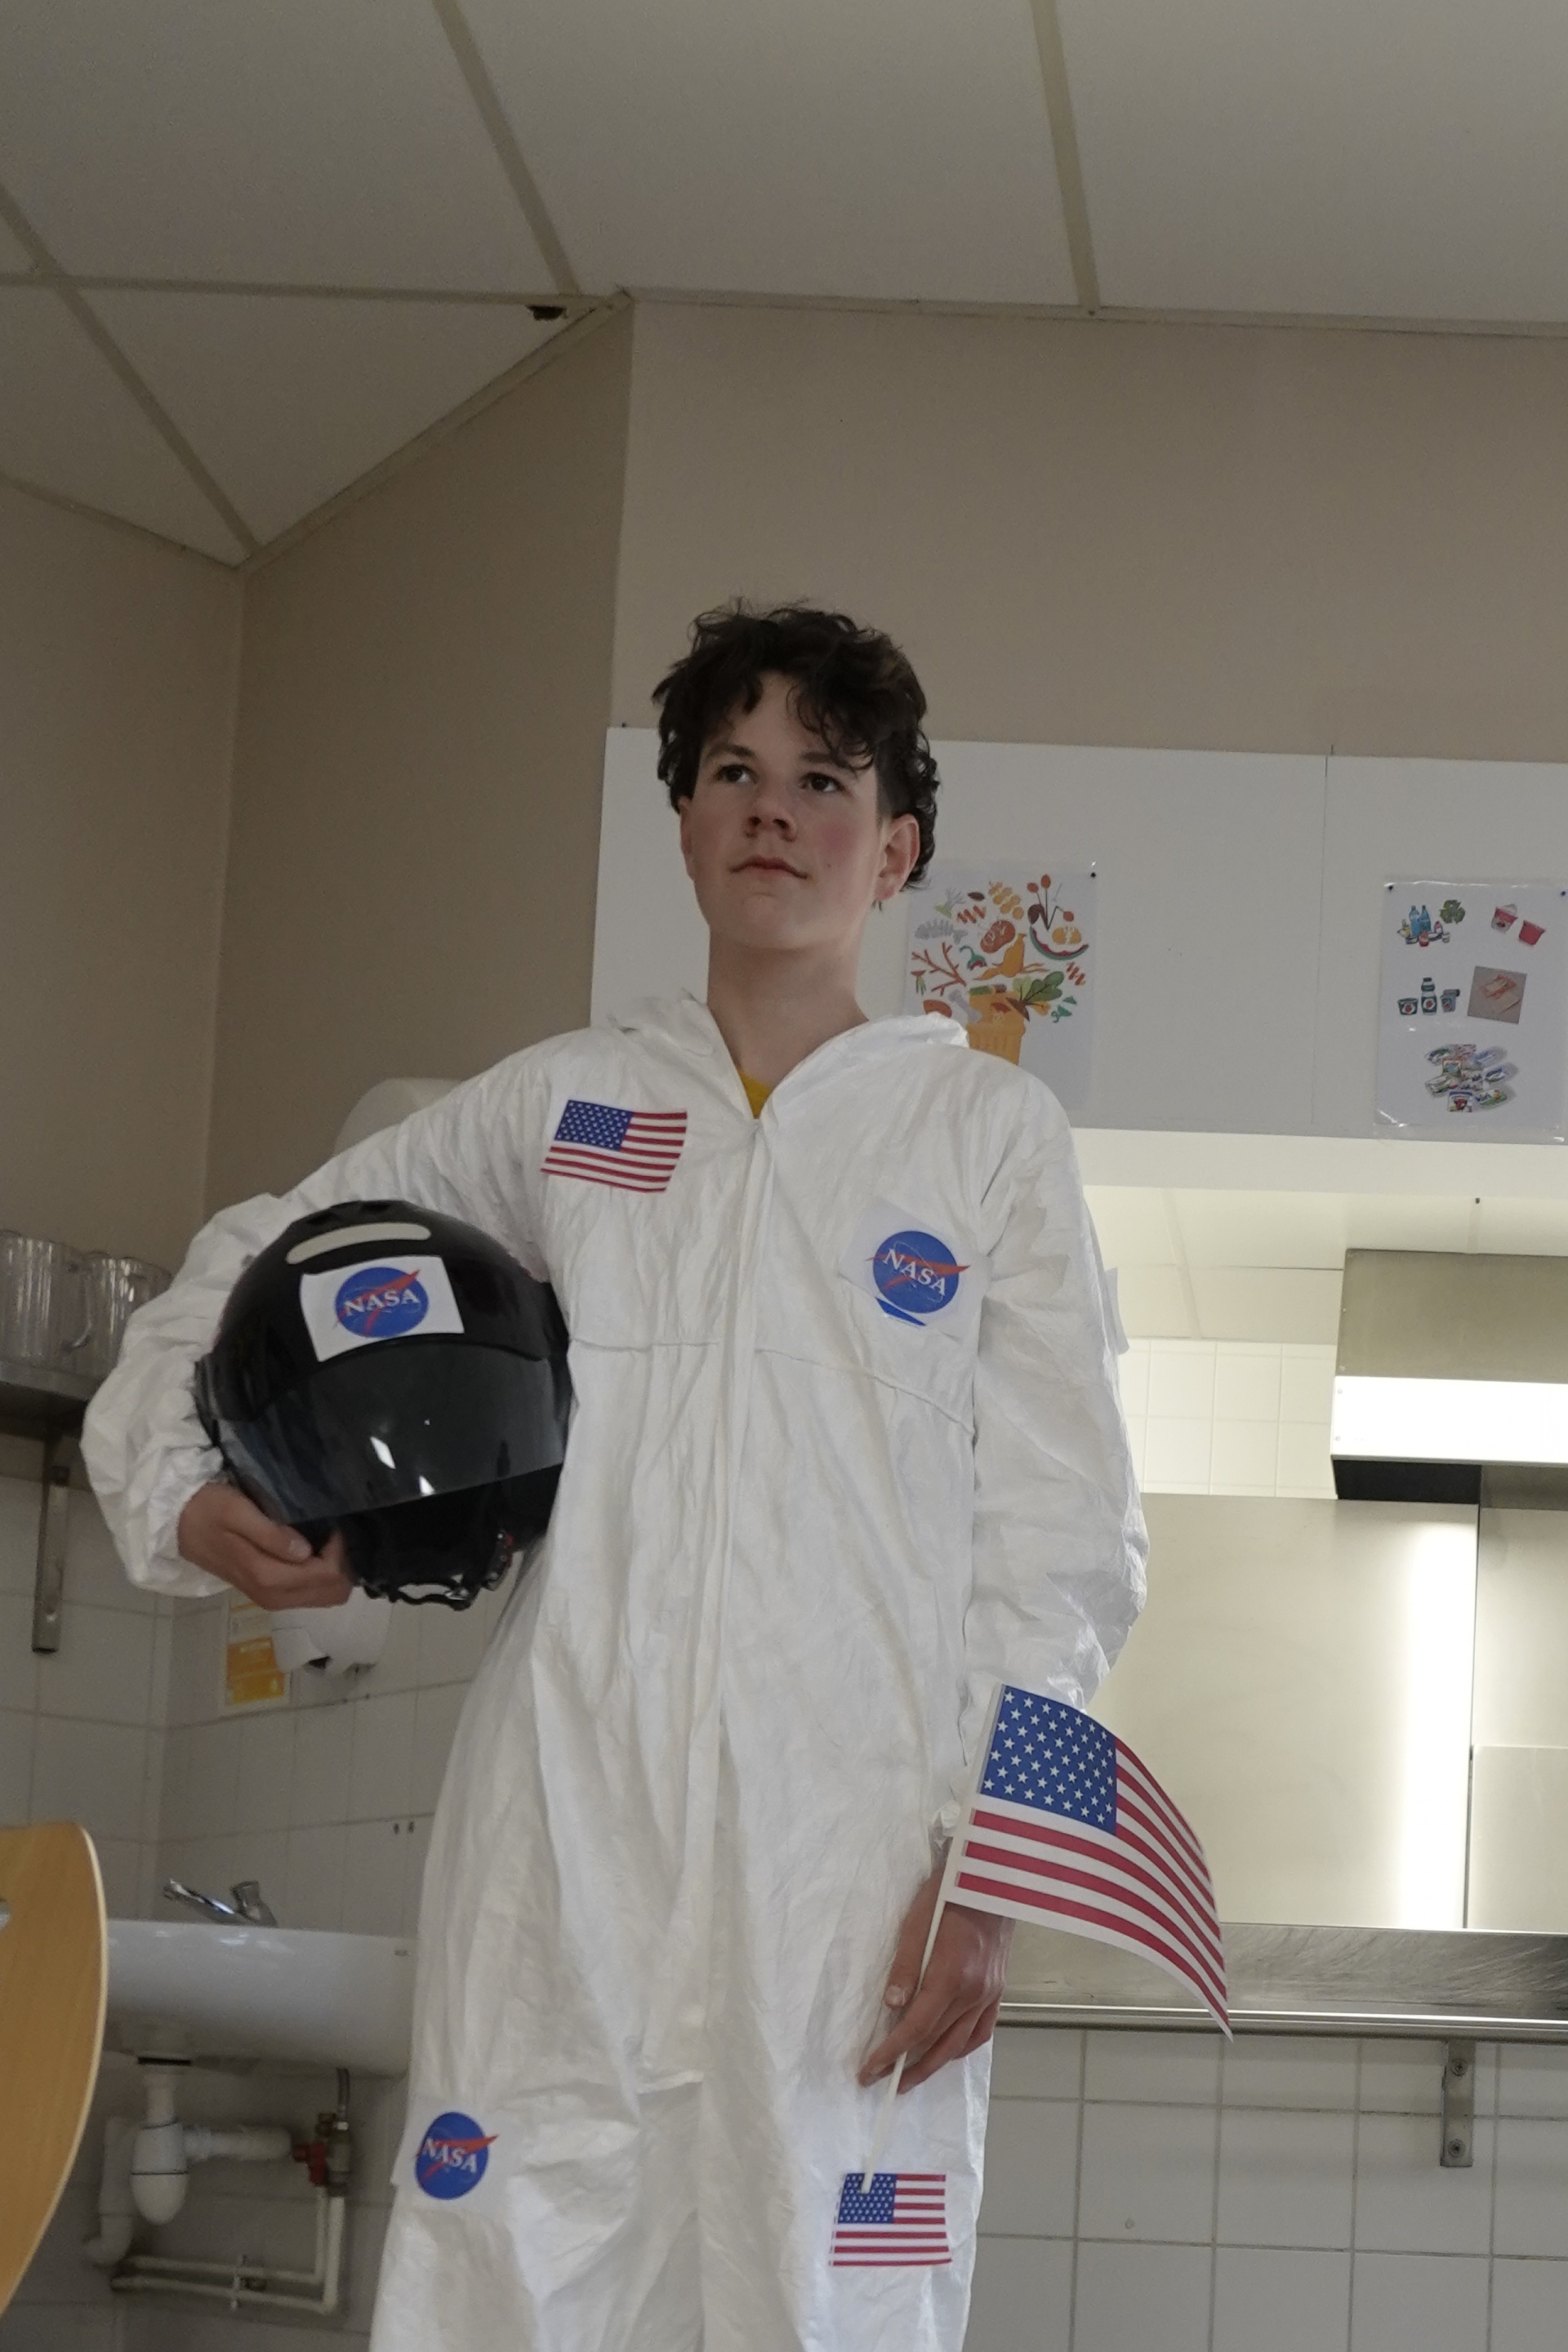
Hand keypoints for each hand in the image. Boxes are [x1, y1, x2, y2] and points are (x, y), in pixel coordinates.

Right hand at [177, 1482, 351, 1608]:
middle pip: (331, 1593)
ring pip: (323, 1596)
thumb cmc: (209, 1510)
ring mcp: (271, 1598)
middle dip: (341, 1564)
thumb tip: (305, 1552)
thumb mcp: (238, 1513)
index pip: (327, 1576)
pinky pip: (309, 1593)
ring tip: (325, 1538)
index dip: (339, 1551)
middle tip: (333, 1532)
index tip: (333, 1524)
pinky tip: (314, 1550)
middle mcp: (273, 1596)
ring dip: (332, 1570)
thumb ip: (271, 1534)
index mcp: (268, 1578)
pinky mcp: (269, 1593)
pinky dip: (320, 1576)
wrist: (177, 1524)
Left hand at [858, 1860, 1013, 2091]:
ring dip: (934, 2065)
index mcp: (951, 1975)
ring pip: (960, 2044)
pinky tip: (946, 2051)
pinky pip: (981, 2032)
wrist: (994, 1881)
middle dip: (909, 2067)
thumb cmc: (950, 1894)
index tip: (870, 2069)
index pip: (916, 2026)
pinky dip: (961, 2048)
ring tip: (911, 2077)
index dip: (891, 2052)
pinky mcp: (998, 1991)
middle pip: (938, 2043)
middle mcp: (973, 1992)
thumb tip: (892, 2006)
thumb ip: (905, 1966)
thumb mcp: (917, 1922)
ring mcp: (989, 1994)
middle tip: (884, 2082)